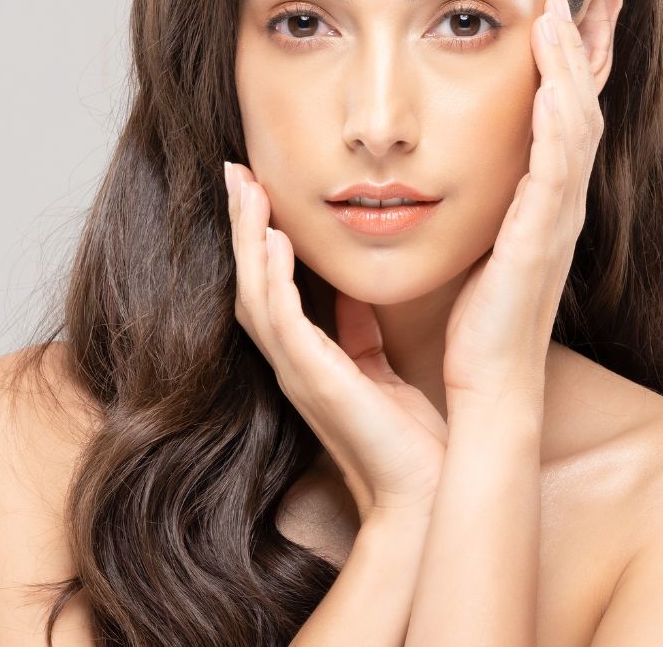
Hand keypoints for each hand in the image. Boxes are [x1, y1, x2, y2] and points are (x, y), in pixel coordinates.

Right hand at [224, 162, 447, 525]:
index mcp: (308, 355)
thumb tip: (355, 291)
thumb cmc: (405, 435)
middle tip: (237, 171)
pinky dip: (274, 278)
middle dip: (242, 225)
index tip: (259, 187)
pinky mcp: (315, 380)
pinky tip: (275, 240)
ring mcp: (298, 371)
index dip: (258, 236)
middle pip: (250, 280)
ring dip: (249, 239)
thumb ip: (359, 330)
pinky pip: (284, 321)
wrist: (425, 491)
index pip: (269, 284)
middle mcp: (293, 361)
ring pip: (255, 292)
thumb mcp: (379, 367)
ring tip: (247, 188)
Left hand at [442, 0, 603, 407]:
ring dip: (566, 67)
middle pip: (576, 105)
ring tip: (555, 12)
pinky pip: (557, 174)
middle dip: (574, 45)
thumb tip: (408, 174)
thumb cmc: (465, 319)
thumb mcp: (458, 242)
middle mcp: (555, 203)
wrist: (482, 385)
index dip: (557, 60)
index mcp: (534, 199)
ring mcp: (555, 221)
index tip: (545, 8)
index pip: (554, 114)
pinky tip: (548, 86)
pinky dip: (556, 127)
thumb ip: (450, 202)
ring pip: (574, 127)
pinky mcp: (542, 244)